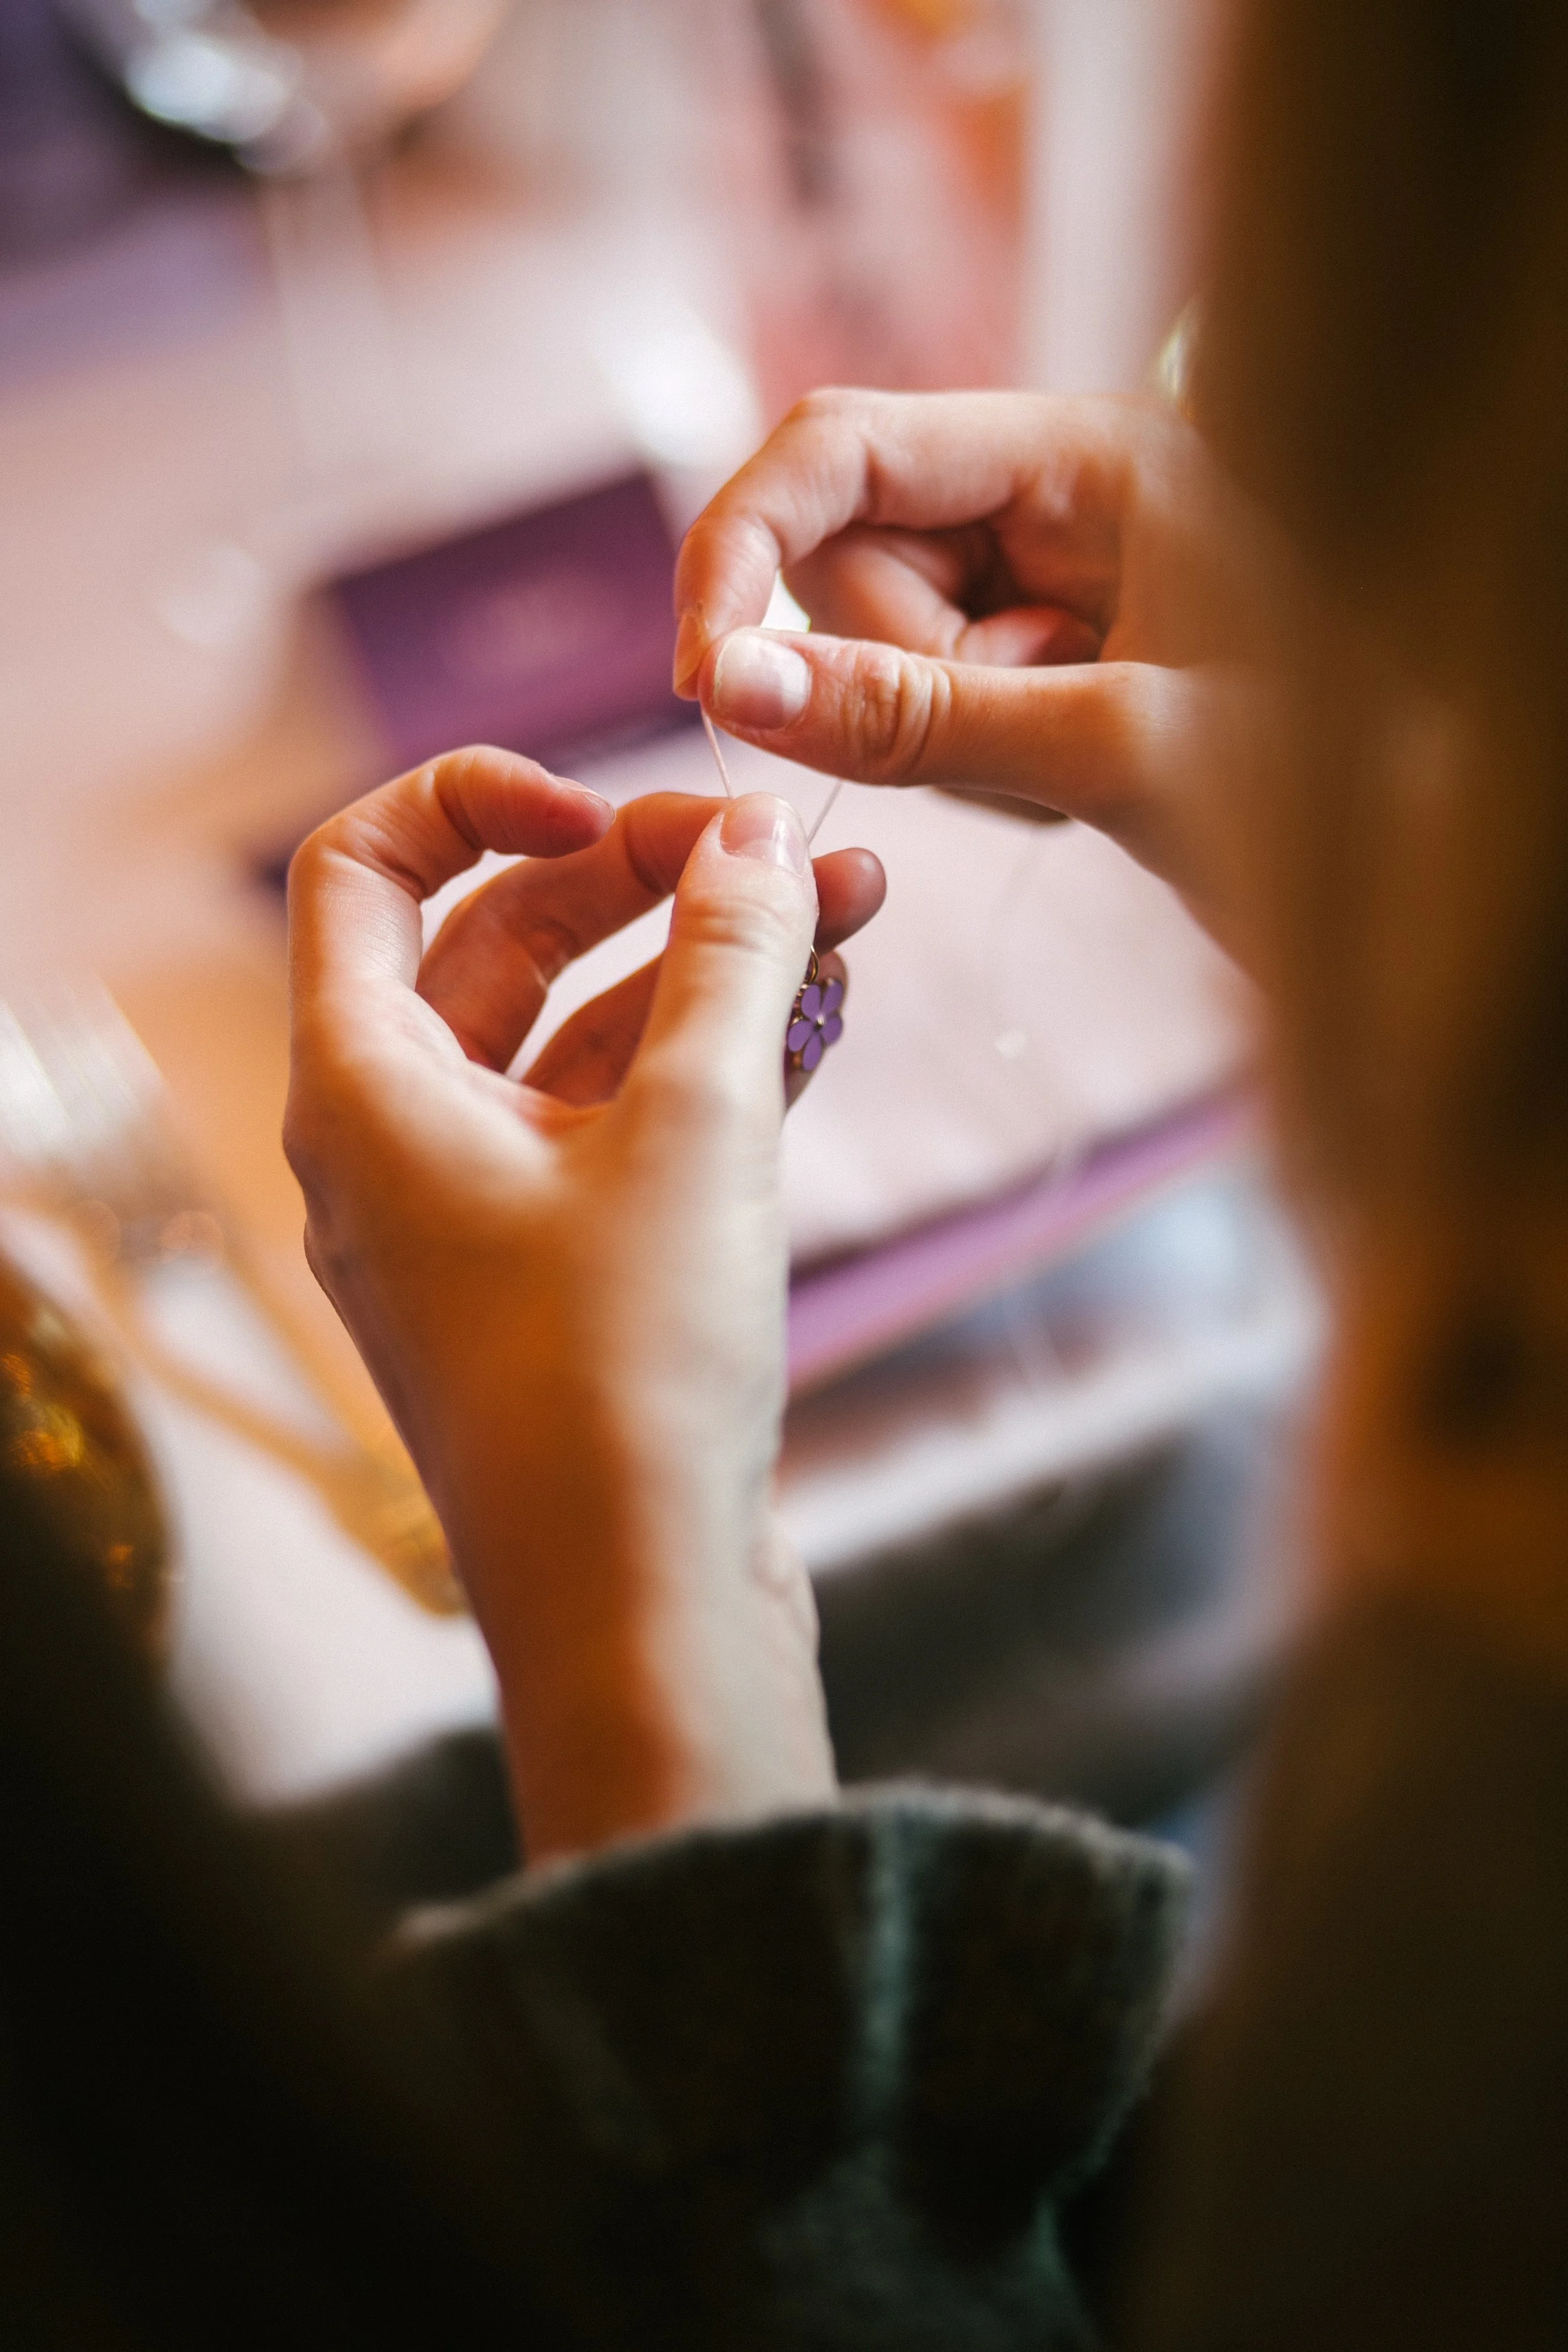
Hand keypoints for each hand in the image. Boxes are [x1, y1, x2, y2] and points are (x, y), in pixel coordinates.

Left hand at [285, 749, 884, 1864]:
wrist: (643, 1610)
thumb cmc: (628, 1380)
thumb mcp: (697, 1130)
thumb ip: (730, 955)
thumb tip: (763, 833)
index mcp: (364, 1088)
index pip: (366, 867)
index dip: (481, 798)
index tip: (616, 804)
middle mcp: (400, 1142)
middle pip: (499, 940)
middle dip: (648, 877)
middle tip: (790, 849)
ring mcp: (485, 1214)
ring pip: (584, 1035)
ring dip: (709, 966)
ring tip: (856, 905)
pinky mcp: (568, 1275)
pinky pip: (625, 1124)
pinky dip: (713, 1063)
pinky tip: (827, 1011)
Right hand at [674, 388, 1275, 962]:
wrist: (1403, 866)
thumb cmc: (1320, 788)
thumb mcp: (1111, 749)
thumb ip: (911, 716)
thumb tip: (727, 682)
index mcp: (1086, 451)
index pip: (844, 444)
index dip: (744, 544)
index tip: (708, 672)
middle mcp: (1048, 494)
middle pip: (847, 560)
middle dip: (894, 675)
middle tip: (1025, 737)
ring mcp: (1036, 576)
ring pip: (871, 648)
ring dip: (937, 734)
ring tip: (1071, 764)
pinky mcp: (1031, 650)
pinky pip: (918, 704)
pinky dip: (965, 764)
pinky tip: (1066, 776)